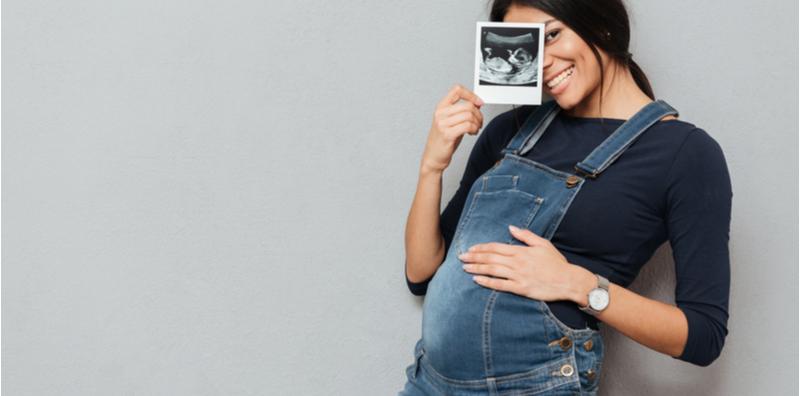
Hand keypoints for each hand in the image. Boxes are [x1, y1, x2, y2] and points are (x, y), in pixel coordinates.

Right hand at [420, 84, 484, 172]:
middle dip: (478, 114)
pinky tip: (472, 133)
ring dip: (477, 123)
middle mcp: (440, 113)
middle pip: (467, 105)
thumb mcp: (451, 122)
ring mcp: (442, 124)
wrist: (433, 157)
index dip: (471, 94)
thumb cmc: (442, 140)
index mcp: (441, 107)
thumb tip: (477, 103)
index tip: (479, 102)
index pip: (457, 90)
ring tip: (475, 129)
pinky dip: (474, 129)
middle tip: (479, 122)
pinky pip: (467, 126)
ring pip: (469, 115)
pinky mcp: (447, 134)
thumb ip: (462, 112)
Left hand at [458, 224, 580, 301]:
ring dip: (477, 268)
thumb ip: (525, 235)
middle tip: (461, 257)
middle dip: (474, 257)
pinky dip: (487, 282)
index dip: (481, 247)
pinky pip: (500, 285)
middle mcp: (517, 262)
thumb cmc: (556, 263)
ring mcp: (518, 276)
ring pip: (492, 270)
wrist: (568, 280)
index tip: (471, 248)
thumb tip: (510, 227)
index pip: (496, 247)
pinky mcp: (521, 288)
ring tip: (465, 267)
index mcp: (521, 251)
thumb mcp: (543, 244)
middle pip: (491, 258)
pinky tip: (477, 280)